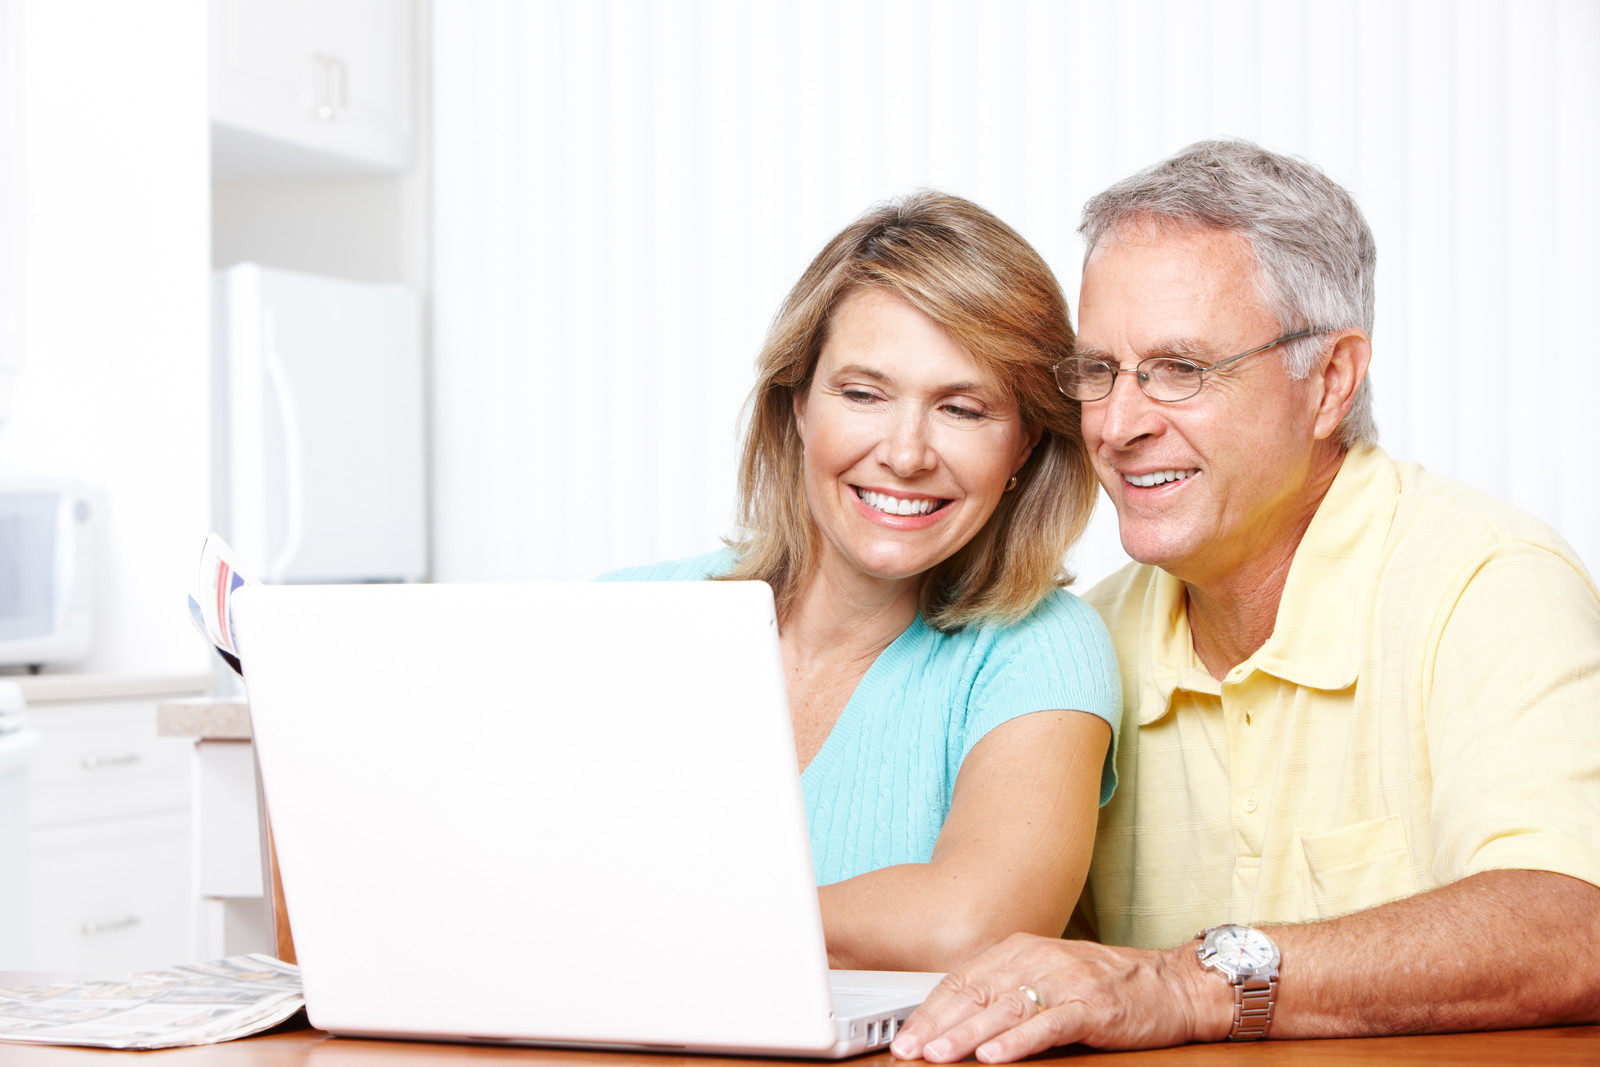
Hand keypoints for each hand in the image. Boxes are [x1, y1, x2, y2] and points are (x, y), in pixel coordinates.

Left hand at [889, 933, 1228, 1062]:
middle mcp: (1038, 959)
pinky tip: (995, 1054)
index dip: (929, 1010)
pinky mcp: (1093, 1005)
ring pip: (1005, 1008)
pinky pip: (1049, 1023)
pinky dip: (1019, 1040)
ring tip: (939, 1054)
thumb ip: (1005, 991)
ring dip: (967, 1033)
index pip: (962, 980)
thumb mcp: (1047, 977)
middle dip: (937, 1024)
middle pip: (975, 993)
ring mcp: (1065, 981)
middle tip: (908, 1049)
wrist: (1172, 983)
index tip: (904, 1035)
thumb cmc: (1106, 985)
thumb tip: (955, 1019)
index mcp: (1019, 950)